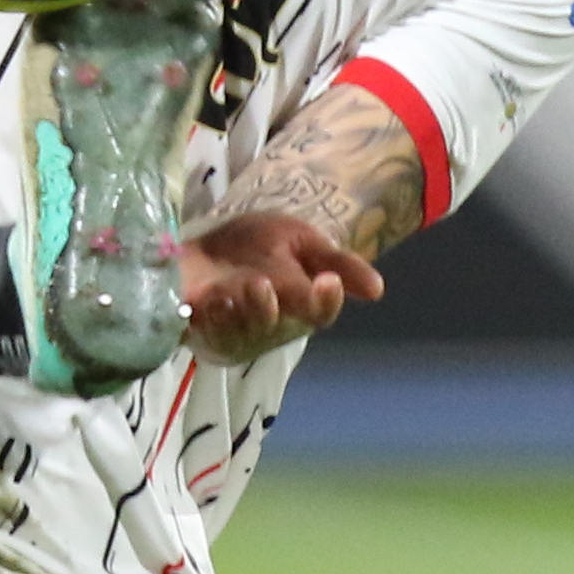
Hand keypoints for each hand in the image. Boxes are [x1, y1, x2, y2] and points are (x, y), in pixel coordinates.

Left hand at [181, 213, 384, 363]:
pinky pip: (210, 332)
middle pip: (279, 327)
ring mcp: (234, 333)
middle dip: (271, 308)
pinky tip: (212, 298)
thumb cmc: (251, 246)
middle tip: (263, 283)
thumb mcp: (299, 240)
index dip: (326, 301)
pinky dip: (214, 315)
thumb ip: (336, 262)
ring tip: (240, 286)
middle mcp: (271, 326)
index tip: (327, 281)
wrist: (196, 242)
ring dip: (243, 310)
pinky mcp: (201, 332)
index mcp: (300, 305)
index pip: (320, 312)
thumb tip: (378, 289)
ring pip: (245, 332)